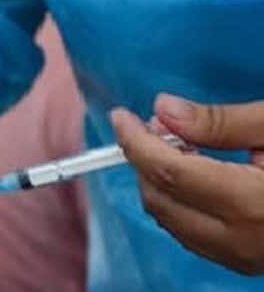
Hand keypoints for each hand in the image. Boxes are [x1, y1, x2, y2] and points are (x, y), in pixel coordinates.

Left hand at [110, 94, 263, 274]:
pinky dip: (182, 204)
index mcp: (252, 203)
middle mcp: (243, 241)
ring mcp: (247, 259)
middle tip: (160, 124)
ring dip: (162, 182)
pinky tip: (199, 175)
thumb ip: (221, 122)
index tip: (123, 115)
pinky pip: (194, 236)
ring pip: (171, 222)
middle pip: (160, 199)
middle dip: (146, 159)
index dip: (135, 139)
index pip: (166, 169)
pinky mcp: (251, 263)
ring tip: (184, 145)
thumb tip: (163, 109)